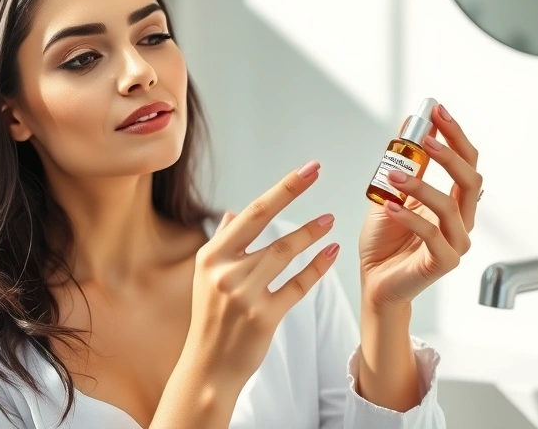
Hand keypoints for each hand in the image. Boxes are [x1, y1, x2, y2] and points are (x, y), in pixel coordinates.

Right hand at [183, 161, 339, 384]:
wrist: (208, 367)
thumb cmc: (211, 319)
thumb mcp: (207, 278)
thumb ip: (223, 244)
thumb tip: (234, 214)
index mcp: (211, 256)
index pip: (251, 213)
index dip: (280, 188)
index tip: (304, 170)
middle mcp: (225, 271)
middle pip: (267, 224)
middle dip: (292, 193)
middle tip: (317, 172)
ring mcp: (244, 294)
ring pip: (284, 253)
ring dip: (310, 234)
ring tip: (330, 219)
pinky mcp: (264, 317)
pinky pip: (297, 286)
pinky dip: (316, 268)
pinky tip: (330, 253)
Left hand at [358, 104, 481, 311]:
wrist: (374, 281)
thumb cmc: (384, 241)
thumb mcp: (389, 193)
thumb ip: (402, 163)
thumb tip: (410, 126)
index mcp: (453, 203)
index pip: (466, 163)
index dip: (455, 135)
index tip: (438, 111)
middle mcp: (461, 221)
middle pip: (470, 180)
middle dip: (450, 153)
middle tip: (426, 137)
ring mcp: (456, 243)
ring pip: (450, 206)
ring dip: (420, 185)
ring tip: (392, 174)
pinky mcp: (443, 262)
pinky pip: (432, 235)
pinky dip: (409, 217)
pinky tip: (389, 205)